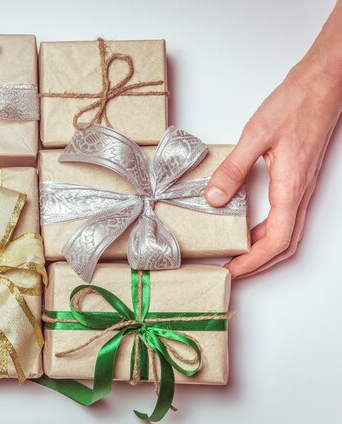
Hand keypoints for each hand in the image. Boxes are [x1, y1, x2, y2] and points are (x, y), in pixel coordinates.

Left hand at [205, 60, 341, 277]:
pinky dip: (268, 231)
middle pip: (284, 245)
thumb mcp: (255, 136)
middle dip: (257, 263)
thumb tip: (214, 198)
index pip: (275, 241)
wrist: (323, 84)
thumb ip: (233, 169)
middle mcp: (300, 193)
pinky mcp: (299, 179)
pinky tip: (249, 226)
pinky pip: (286, 216)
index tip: (231, 271)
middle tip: (230, 269)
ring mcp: (302, 188)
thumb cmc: (296, 104)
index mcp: (291, 187)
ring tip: (237, 254)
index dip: (253, 262)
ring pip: (287, 233)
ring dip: (263, 249)